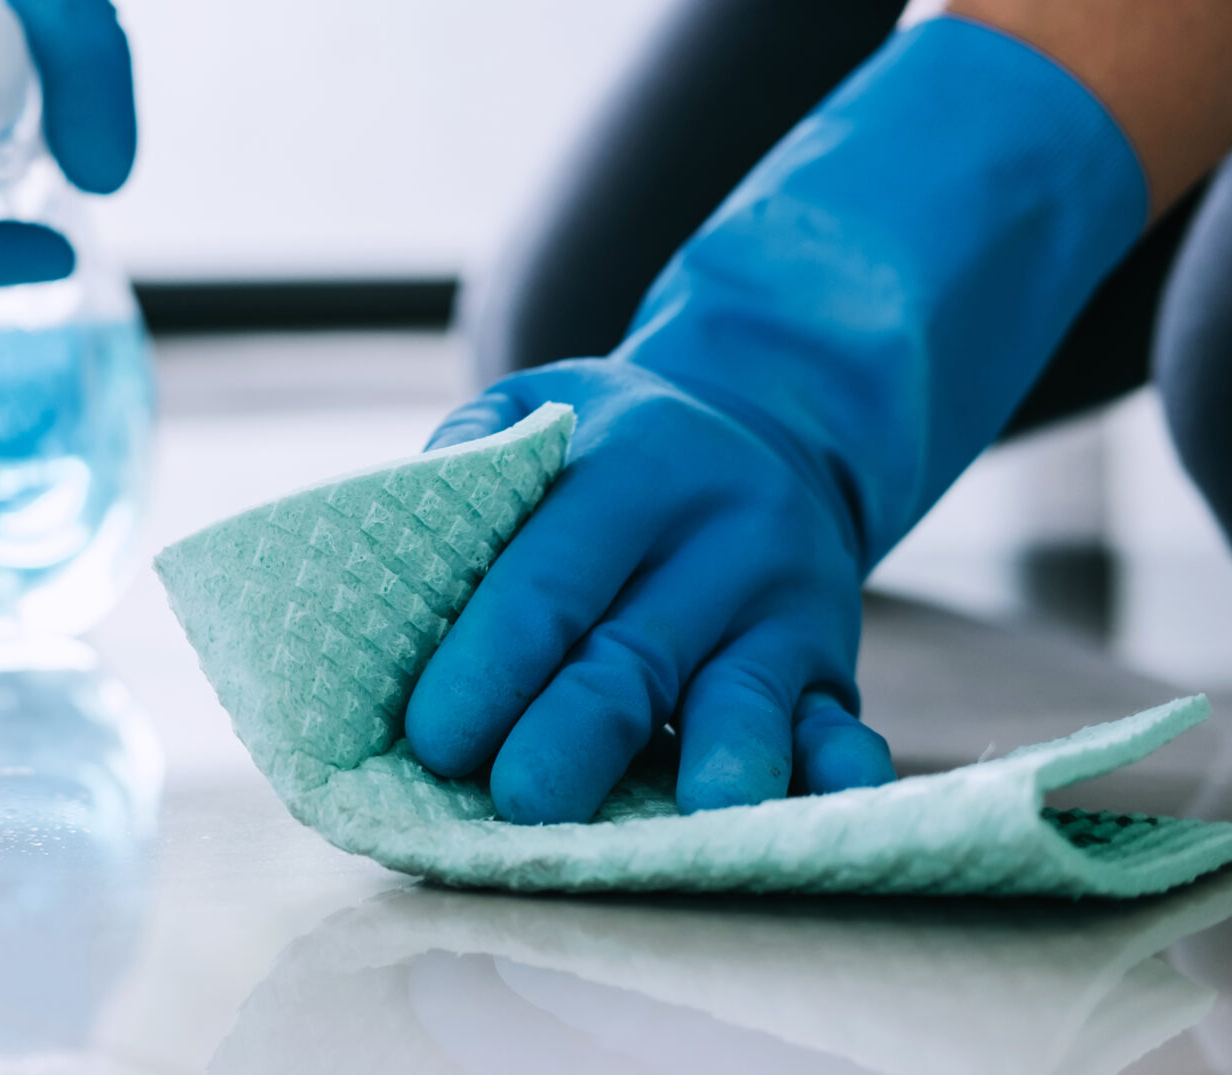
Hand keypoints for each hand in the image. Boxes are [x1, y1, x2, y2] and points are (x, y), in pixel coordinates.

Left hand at [406, 360, 893, 823]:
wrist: (768, 427)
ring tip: (690, 823)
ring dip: (717, 765)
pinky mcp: (829, 668)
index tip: (434, 738)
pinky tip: (820, 813)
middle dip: (576, 735)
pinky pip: (838, 728)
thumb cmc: (607, 443)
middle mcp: (719, 536)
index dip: (491, 662)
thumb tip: (393, 551)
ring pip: (743, 699)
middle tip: (520, 802)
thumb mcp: (538, 407)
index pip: (550, 578)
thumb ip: (471, 456)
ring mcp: (786, 606)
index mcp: (632, 467)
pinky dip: (835, 776)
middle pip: (635, 656)